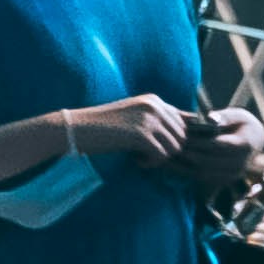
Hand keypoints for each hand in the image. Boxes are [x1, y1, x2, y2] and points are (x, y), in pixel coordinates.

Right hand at [54, 95, 192, 165]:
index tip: (160, 146)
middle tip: (148, 154)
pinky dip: (151, 163)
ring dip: (160, 157)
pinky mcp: (141, 135)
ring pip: (175, 147)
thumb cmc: (103, 126)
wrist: (78, 129)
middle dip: (168, 149)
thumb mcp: (133, 117)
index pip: (184, 120)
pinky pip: (161, 156)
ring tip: (141, 156)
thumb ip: (157, 120)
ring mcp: (148, 120)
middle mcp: (154, 106)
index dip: (176, 138)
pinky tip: (136, 160)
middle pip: (182, 136)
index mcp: (153, 100)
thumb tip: (184, 133)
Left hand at [178, 108, 263, 203]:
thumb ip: (225, 117)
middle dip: (187, 153)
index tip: (181, 136)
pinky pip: (202, 179)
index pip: (217, 145)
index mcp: (245, 145)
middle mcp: (240, 164)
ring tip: (167, 155)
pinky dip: (186, 172)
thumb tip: (211, 120)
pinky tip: (173, 164)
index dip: (198, 142)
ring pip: (202, 173)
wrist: (254, 141)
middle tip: (169, 146)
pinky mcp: (223, 181)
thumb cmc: (242, 124)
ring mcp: (232, 175)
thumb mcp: (238, 115)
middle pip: (207, 161)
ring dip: (183, 166)